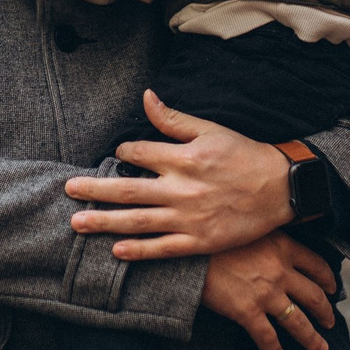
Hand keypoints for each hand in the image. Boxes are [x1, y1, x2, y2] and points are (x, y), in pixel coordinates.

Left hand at [65, 91, 294, 256]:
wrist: (281, 188)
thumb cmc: (245, 155)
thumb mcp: (210, 130)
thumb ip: (173, 119)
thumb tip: (145, 97)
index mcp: (183, 158)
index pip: (139, 153)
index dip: (124, 151)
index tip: (119, 154)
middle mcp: (181, 188)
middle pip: (127, 189)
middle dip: (94, 190)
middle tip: (68, 190)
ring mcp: (189, 218)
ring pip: (138, 221)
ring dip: (105, 222)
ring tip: (77, 223)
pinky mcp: (200, 241)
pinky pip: (163, 248)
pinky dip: (139, 251)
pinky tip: (116, 251)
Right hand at [201, 233, 335, 349]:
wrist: (190, 253)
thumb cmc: (217, 239)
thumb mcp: (250, 229)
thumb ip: (269, 238)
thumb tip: (278, 249)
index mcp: (283, 247)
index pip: (317, 265)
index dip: (328, 279)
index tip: (333, 288)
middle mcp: (280, 271)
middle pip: (314, 296)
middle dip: (325, 312)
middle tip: (330, 322)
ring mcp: (266, 294)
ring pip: (298, 322)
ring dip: (312, 339)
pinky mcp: (248, 312)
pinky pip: (268, 338)